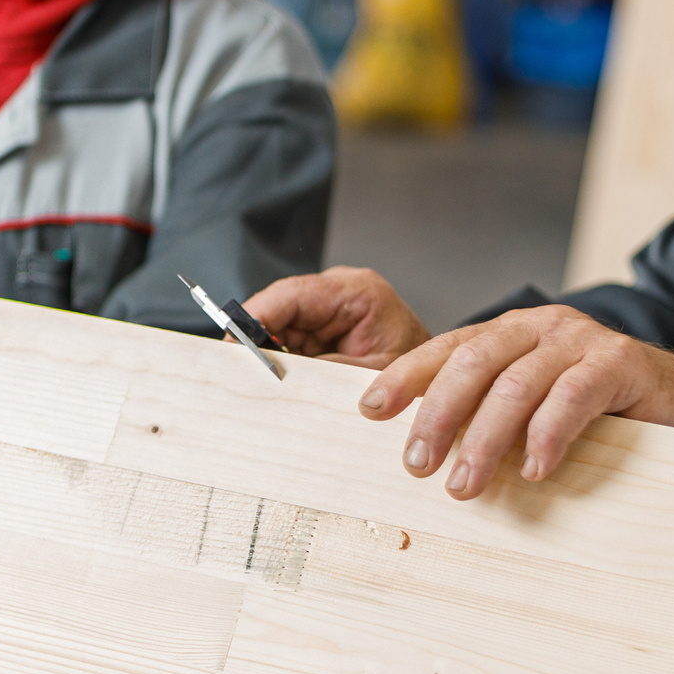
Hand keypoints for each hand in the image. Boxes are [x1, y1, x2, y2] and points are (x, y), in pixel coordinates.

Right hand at [244, 266, 433, 367]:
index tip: (234, 341)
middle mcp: (339, 292)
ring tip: (268, 382)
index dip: (256, 316)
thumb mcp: (374, 375)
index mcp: (358, 291)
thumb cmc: (418, 373)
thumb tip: (281, 372)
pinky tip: (282, 380)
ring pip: (278, 326)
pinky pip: (290, 339)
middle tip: (243, 371)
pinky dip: (282, 360)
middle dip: (259, 339)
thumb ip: (328, 370)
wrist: (439, 379)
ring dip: (271, 354)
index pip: (293, 294)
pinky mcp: (324, 326)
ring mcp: (329, 308)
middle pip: (279, 308)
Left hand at [358, 305, 673, 498]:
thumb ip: (486, 413)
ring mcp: (579, 341)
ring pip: (517, 385)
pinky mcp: (618, 363)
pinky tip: (533, 470)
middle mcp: (538, 328)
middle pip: (473, 363)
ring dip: (485, 440)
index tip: (370, 409)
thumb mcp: (529, 403)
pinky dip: (547, 435)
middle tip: (417, 465)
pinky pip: (572, 397)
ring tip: (465, 486)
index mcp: (508, 332)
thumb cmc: (591, 407)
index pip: (447, 349)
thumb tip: (424, 454)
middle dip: (439, 415)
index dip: (406, 376)